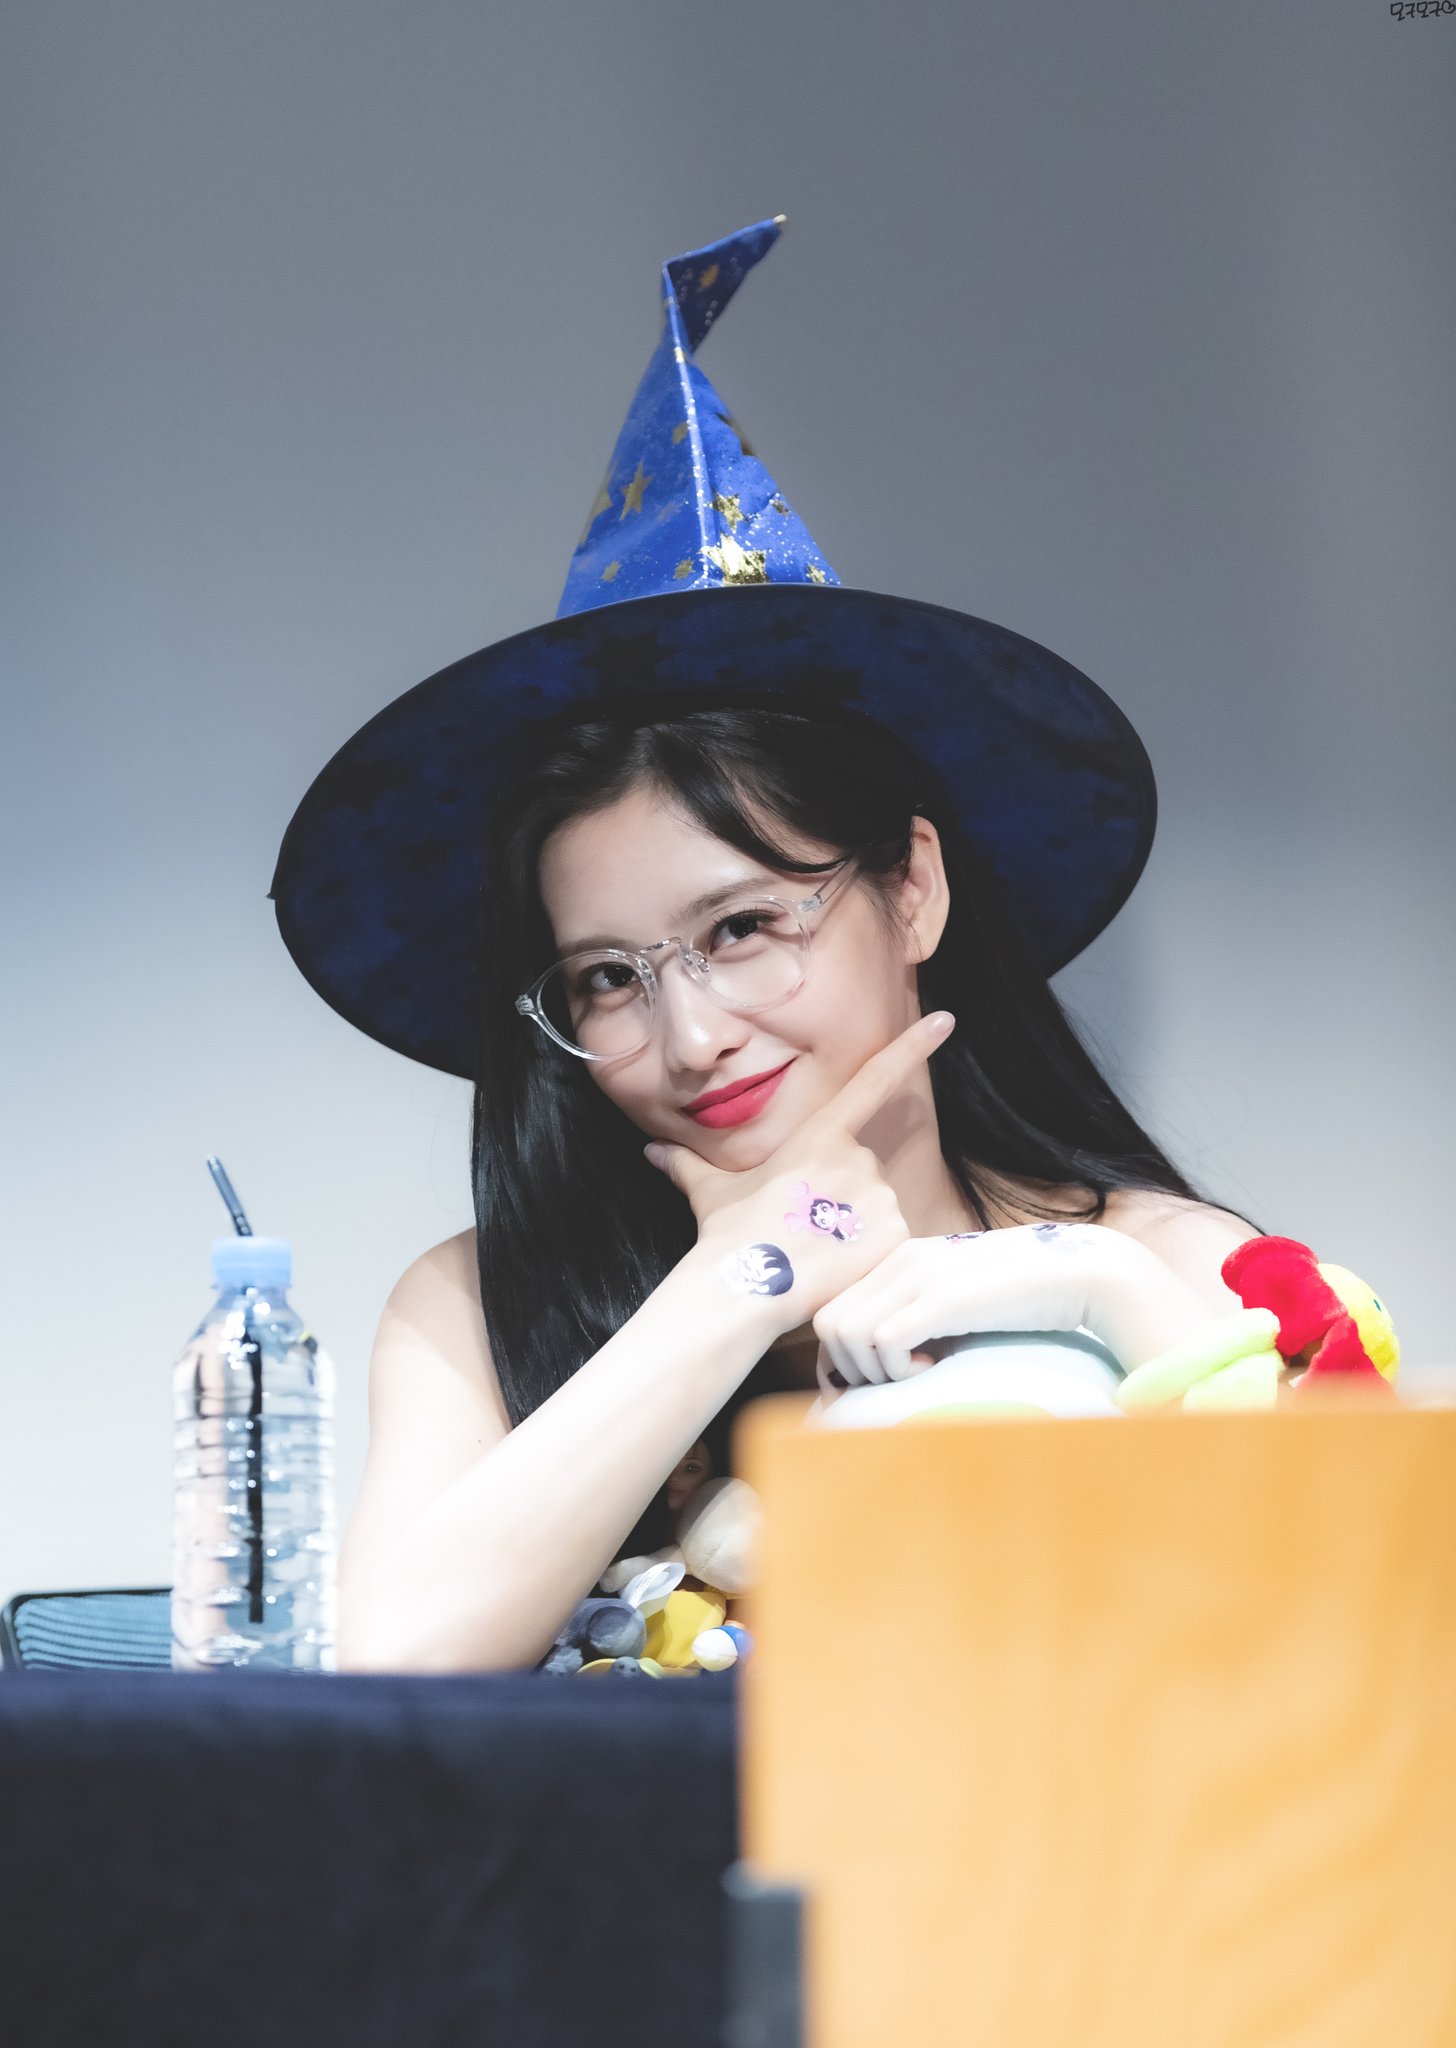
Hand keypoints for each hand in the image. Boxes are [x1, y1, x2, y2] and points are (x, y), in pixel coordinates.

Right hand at [645, 1012, 955, 1335]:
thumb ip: (686, 1165)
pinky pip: (893, 1243)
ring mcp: (877, 1197)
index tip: (947, 1021)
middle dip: (840, 1198)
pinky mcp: (892, 1235)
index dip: (912, 1047)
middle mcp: (855, 1159)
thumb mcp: (708, 1192)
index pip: (874, 1080)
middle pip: (862, 1171)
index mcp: (818, 1136)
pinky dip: (872, 1257)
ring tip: (818, 1256)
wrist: (746, 1287)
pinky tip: (840, 1271)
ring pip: (878, 1208)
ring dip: (856, 1230)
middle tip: (804, 1231)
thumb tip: (650, 1149)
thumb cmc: (728, 1235)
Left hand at [812, 1220, 1112, 1385]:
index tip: (879, 1378)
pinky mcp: (943, 1297)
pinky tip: (933, 1367)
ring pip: (846, 1335)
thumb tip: (886, 1360)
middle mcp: (901, 1260)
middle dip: (852, 1367)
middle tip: (897, 1380)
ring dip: (876, 1369)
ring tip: (920, 1370)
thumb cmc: (1022, 1295)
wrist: (1079, 1271)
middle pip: (828, 1325)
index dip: (844, 1357)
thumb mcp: (958, 1299)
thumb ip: (920, 1316)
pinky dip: (898, 1369)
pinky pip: (883, 1342)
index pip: (833, 1311)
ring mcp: (920, 1275)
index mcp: (901, 1259)